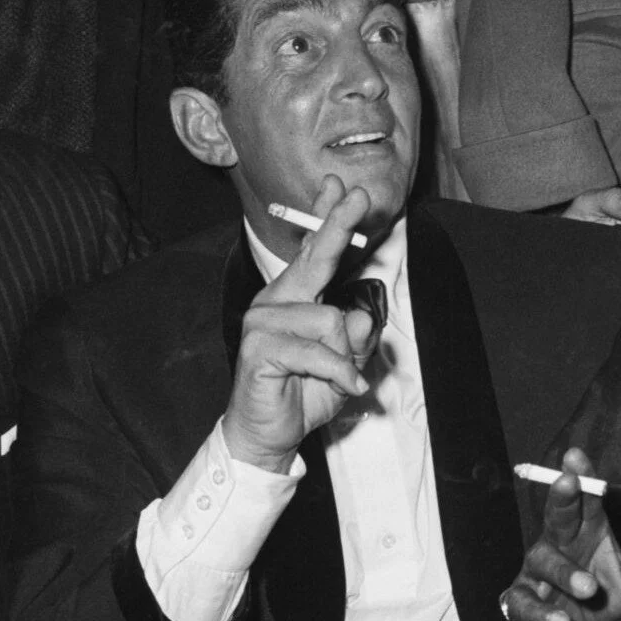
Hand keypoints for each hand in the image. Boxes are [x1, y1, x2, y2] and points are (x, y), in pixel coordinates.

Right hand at [221, 178, 379, 472]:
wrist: (269, 433)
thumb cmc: (304, 394)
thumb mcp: (346, 365)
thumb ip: (357, 339)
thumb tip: (361, 314)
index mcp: (296, 298)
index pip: (313, 253)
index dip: (327, 219)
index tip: (341, 187)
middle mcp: (276, 301)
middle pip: (314, 259)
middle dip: (338, 226)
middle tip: (360, 196)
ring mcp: (263, 321)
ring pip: (329, 319)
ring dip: (345, 355)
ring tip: (340, 378)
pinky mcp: (260, 347)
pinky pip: (318, 351)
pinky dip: (339, 373)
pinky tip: (346, 388)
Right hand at [504, 447, 620, 620]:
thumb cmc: (603, 598)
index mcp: (587, 531)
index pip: (585, 499)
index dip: (582, 477)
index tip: (576, 456)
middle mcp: (558, 545)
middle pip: (557, 516)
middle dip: (562, 497)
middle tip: (568, 481)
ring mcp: (537, 573)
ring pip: (545, 562)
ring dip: (565, 573)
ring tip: (589, 588)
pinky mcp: (521, 602)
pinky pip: (527, 604)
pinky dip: (544, 613)